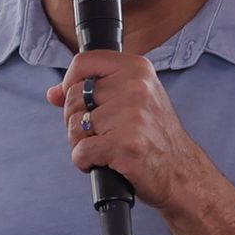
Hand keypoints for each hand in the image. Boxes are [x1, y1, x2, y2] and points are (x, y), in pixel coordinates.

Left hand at [46, 51, 202, 211]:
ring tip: (105, 148)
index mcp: (137, 69)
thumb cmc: (154, 137)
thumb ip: (92, 91)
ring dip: (82, 143)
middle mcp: (136, 87)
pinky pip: (81, 151)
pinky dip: (85, 162)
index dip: (70, 82)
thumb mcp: (131, 101)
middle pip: (74, 97)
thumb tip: (53, 93)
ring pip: (75, 126)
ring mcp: (132, 116)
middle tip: (99, 132)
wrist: (181, 172)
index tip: (79, 100)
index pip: (83, 62)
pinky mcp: (125, 145)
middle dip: (77, 119)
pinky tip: (105, 162)